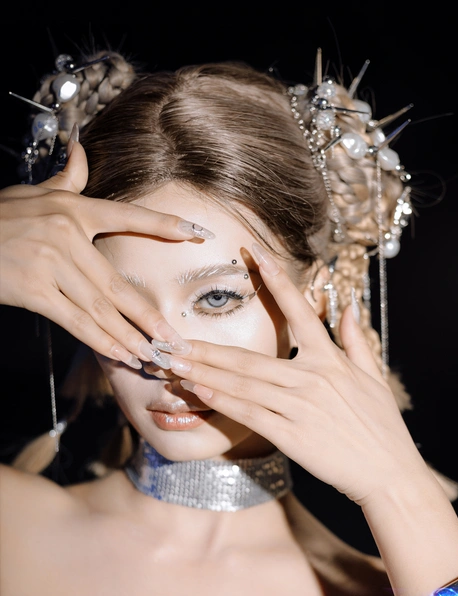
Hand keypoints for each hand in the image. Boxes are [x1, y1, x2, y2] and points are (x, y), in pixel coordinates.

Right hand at [0, 135, 212, 367]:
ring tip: (153, 354)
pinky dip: (100, 340)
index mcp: (73, 208)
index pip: (127, 217)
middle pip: (118, 283)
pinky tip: (120, 354)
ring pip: (100, 308)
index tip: (197, 234)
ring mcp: (50, 263)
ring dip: (129, 336)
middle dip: (149, 316)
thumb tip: (82, 151)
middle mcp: (66, 233)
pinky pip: (74, 321)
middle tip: (174, 338)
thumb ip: (65, 179)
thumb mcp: (33, 193)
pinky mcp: (33, 289)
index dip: (164, 226)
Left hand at [165, 244, 429, 504]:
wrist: (390, 473)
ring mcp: (300, 407)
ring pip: (243, 385)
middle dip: (208, 348)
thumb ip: (357, 340)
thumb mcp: (375, 377)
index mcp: (331, 360)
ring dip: (205, 374)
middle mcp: (312, 377)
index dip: (277, 281)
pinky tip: (200, 392)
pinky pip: (250, 415)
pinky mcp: (292, 436)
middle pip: (250, 357)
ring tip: (175, 365)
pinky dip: (223, 403)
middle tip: (175, 338)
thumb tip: (349, 306)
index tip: (254, 255)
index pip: (299, 312)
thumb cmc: (383, 428)